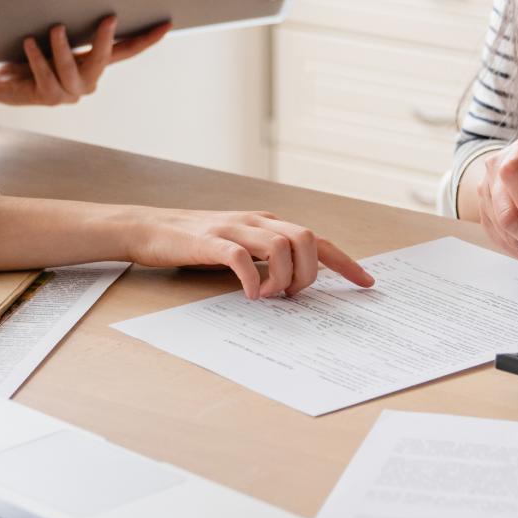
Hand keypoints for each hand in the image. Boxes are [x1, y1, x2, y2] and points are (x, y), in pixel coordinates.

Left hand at [0, 16, 167, 107]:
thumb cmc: (26, 53)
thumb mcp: (52, 36)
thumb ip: (69, 24)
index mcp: (94, 65)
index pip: (126, 51)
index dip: (147, 39)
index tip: (167, 23)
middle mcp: (86, 82)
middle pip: (104, 59)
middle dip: (105, 39)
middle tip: (109, 18)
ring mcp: (69, 93)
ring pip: (70, 68)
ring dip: (62, 46)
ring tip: (55, 28)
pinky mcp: (47, 98)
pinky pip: (45, 74)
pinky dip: (37, 57)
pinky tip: (30, 42)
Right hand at [129, 209, 373, 299]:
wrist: (150, 228)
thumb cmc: (197, 242)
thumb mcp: (241, 246)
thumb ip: (267, 258)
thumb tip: (295, 285)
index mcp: (269, 223)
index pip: (319, 240)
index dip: (345, 262)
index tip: (367, 283)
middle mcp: (257, 221)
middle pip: (308, 238)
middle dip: (311, 273)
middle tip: (294, 296)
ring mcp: (234, 228)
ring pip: (281, 245)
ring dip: (284, 278)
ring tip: (270, 296)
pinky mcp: (210, 241)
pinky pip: (241, 257)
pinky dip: (253, 278)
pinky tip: (251, 295)